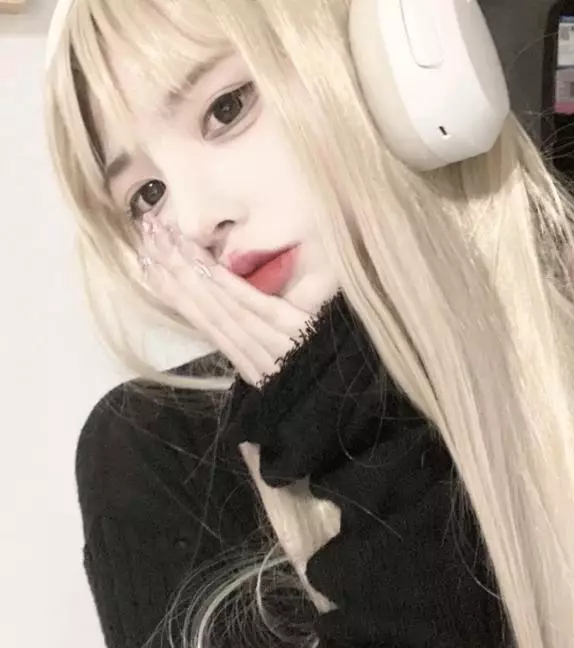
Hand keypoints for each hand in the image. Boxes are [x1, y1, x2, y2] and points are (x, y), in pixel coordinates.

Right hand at [138, 216, 310, 385]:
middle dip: (174, 273)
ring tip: (168, 242)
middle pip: (206, 312)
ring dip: (192, 273)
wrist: (345, 405)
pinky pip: (257, 308)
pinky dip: (230, 288)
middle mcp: (251, 357)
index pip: (205, 324)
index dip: (174, 294)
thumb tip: (230, 319)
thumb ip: (254, 353)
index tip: (148, 265)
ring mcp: (271, 345)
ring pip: (223, 308)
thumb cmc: (316, 386)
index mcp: (248, 365)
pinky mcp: (294, 333)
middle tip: (148, 237)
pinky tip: (207, 267)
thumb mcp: (278, 376)